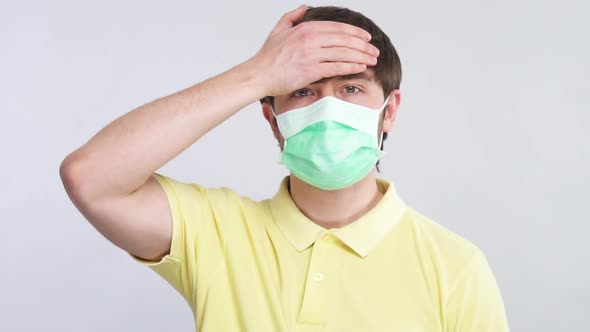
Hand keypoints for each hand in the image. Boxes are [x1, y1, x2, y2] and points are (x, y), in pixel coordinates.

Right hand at [249, 5, 379, 96]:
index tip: (366, 38)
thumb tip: (304, 6)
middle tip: (374, 50)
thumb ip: (293, 16)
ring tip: (372, 60)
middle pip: (345, 39)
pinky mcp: (311, 70)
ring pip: (344, 53)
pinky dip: (352, 66)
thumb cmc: (267, 57)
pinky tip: (361, 67)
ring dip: (362, 56)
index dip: (355, 32)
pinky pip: (337, 67)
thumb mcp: (279, 29)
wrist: (258, 75)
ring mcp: (311, 55)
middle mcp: (310, 39)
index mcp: (305, 28)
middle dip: (363, 45)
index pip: (337, 28)